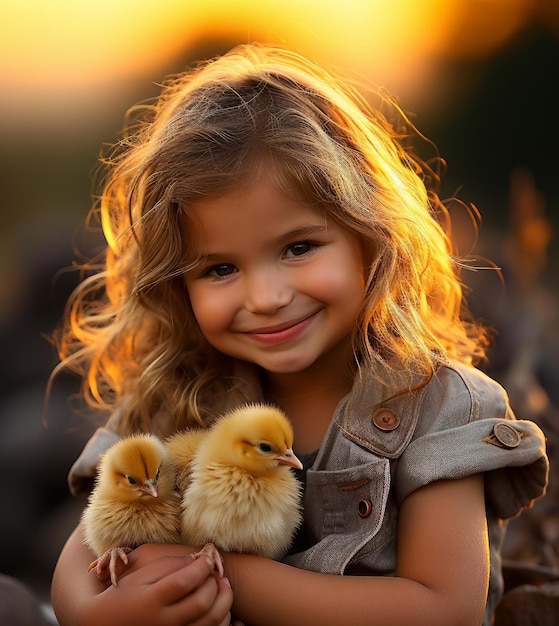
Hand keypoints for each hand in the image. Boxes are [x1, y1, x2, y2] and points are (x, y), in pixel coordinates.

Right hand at [80, 544, 232, 625]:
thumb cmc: (125, 596)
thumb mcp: (139, 575)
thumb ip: (167, 565)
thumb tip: (197, 559)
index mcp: (150, 601)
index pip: (184, 582)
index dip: (201, 567)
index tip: (208, 558)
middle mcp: (162, 623)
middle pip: (201, 602)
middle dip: (214, 583)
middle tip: (215, 571)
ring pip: (211, 621)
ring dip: (224, 600)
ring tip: (223, 584)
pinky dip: (221, 618)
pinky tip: (218, 603)